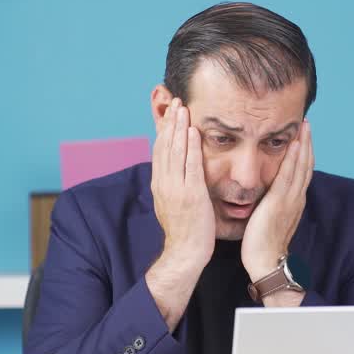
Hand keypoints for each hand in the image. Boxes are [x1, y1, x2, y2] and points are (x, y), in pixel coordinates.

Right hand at [150, 98, 215, 270]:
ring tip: (183, 108)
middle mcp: (164, 184)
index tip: (170, 113)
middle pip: (165, 146)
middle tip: (176, 101)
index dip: (164, 130)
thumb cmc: (184, 230)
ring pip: (176, 151)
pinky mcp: (192, 194)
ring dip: (179, 128)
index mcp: (159, 185)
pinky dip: (191, 147)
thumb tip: (172, 170)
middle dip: (170, 122)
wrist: (186, 252)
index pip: (159, 151)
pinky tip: (193, 132)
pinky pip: (191, 165)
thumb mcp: (171, 203)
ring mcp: (177, 188)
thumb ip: (172, 184)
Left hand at [241, 119, 312, 280]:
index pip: (301, 171)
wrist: (266, 262)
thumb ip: (272, 204)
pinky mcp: (280, 202)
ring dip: (304, 144)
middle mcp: (296, 198)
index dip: (303, 153)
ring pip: (301, 166)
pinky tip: (295, 144)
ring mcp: (290, 199)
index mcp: (293, 201)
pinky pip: (289, 175)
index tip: (303, 136)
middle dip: (307, 143)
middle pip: (305, 164)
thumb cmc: (263, 244)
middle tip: (306, 123)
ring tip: (304, 126)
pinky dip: (294, 158)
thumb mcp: (270, 219)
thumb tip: (267, 195)